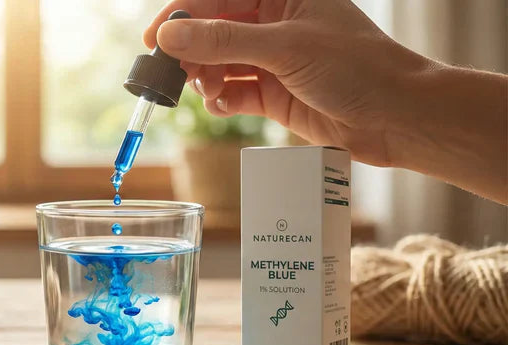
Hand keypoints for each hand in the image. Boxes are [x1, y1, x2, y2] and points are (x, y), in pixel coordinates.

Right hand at [143, 0, 435, 167]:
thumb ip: (223, 42)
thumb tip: (170, 36)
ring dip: (205, 80)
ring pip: (217, 63)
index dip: (182, 16)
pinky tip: (222, 106)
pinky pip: (232, 93)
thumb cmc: (359, 68)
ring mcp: (273, 59)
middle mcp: (274, 23)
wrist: (400, 118)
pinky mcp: (273, 94)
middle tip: (172, 76)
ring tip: (209, 93)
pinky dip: (220, 101)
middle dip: (190, 53)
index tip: (155, 39)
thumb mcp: (286, 48)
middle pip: (211, 31)